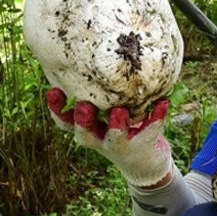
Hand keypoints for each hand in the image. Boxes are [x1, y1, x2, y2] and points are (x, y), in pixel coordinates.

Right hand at [46, 88, 172, 187]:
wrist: (145, 163)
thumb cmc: (120, 128)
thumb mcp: (105, 113)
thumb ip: (99, 95)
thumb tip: (91, 52)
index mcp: (88, 129)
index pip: (65, 121)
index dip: (56, 109)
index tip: (52, 91)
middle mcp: (100, 139)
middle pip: (84, 134)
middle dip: (82, 120)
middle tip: (83, 105)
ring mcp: (120, 146)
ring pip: (115, 139)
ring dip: (116, 125)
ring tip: (120, 110)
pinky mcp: (143, 146)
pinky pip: (149, 132)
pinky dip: (156, 117)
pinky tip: (163, 103)